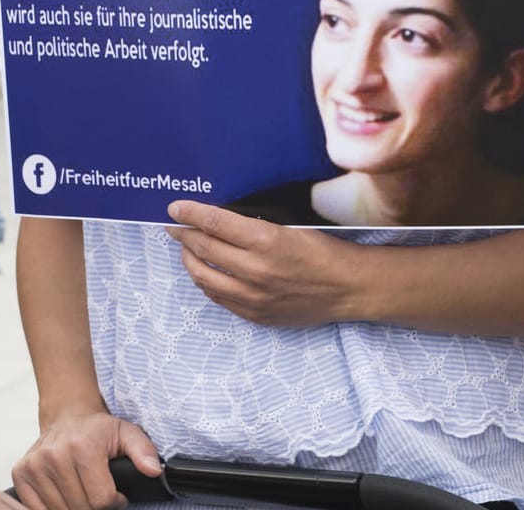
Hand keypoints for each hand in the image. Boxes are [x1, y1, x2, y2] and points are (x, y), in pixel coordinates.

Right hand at [10, 407, 161, 509]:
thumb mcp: (127, 433)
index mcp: (83, 447)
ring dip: (74, 507)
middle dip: (95, 506)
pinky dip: (53, 509)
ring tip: (82, 490)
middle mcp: (55, 455)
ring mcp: (35, 466)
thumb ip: (144, 451)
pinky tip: (64, 494)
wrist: (66, 416)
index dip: (114, 502)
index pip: (101, 500)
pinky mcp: (21, 474)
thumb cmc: (97, 429)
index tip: (116, 494)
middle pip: (81, 508)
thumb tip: (153, 470)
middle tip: (98, 491)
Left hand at [164, 200, 362, 325]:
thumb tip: (218, 217)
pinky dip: (206, 282)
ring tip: (187, 249)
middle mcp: (256, 270)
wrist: (348, 288)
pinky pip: (219, 298)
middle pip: (204, 249)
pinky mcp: (255, 315)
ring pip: (205, 277)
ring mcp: (254, 297)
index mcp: (266, 240)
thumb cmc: (324, 250)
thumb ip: (254, 224)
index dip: (190, 213)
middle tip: (175, 226)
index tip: (175, 207)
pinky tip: (205, 272)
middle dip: (184, 235)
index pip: (215, 223)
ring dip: (190, 260)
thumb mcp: (291, 225)